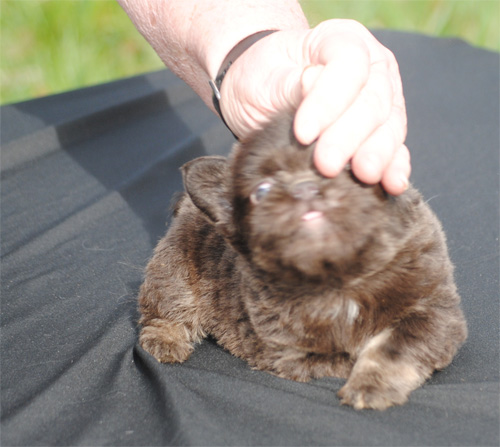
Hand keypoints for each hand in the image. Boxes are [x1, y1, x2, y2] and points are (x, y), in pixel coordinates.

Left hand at [220, 19, 409, 194]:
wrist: (261, 95)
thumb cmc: (263, 79)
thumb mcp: (266, 76)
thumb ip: (291, 82)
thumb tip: (314, 83)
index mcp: (342, 40)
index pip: (348, 67)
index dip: (329, 102)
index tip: (304, 133)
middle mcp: (371, 68)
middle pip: (372, 101)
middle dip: (350, 137)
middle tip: (327, 165)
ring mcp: (381, 100)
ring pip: (388, 126)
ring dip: (377, 154)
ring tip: (364, 175)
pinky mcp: (380, 133)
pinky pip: (394, 149)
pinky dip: (394, 167)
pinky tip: (392, 183)